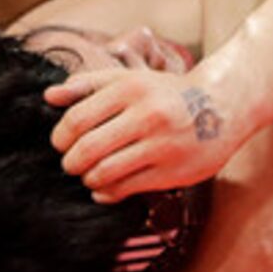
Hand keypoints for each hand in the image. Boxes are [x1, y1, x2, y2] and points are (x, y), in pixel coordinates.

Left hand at [46, 66, 238, 201]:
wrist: (223, 104)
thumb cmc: (167, 92)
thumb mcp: (129, 79)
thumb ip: (87, 85)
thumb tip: (48, 96)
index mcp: (131, 89)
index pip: (77, 119)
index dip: (60, 137)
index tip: (61, 143)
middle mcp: (147, 115)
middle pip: (87, 149)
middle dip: (70, 162)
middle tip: (71, 163)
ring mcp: (162, 145)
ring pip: (105, 172)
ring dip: (88, 178)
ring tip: (90, 174)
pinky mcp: (173, 171)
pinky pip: (126, 189)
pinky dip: (106, 192)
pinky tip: (105, 187)